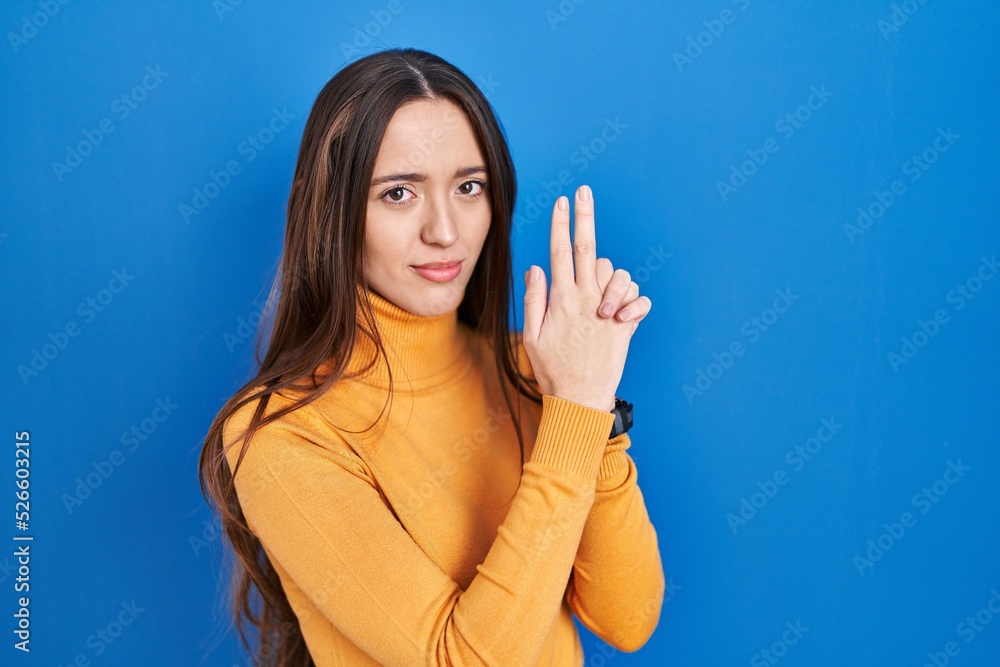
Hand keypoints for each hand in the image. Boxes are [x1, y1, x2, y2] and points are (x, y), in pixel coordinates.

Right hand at [522, 185, 644, 412]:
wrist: (580, 400)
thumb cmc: (552, 371)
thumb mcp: (532, 337)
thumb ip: (535, 299)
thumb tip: (535, 267)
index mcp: (562, 300)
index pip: (558, 251)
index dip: (560, 223)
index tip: (562, 201)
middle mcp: (587, 300)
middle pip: (586, 247)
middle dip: (584, 217)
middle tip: (584, 192)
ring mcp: (608, 311)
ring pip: (613, 270)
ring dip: (608, 274)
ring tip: (601, 297)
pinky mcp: (626, 325)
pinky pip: (638, 297)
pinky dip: (633, 297)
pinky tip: (622, 310)